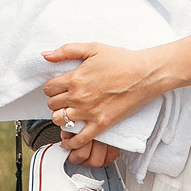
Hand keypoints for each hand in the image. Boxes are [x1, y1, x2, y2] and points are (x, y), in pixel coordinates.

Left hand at [40, 42, 167, 159]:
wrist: (144, 74)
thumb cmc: (122, 60)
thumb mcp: (93, 48)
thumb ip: (66, 51)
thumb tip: (46, 55)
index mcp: (75, 78)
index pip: (48, 88)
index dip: (51, 87)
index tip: (58, 87)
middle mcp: (79, 97)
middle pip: (52, 104)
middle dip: (55, 101)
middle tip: (64, 98)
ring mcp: (89, 112)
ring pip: (60, 120)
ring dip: (60, 117)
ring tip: (67, 113)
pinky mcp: (101, 124)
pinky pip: (79, 139)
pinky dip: (70, 143)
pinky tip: (68, 141)